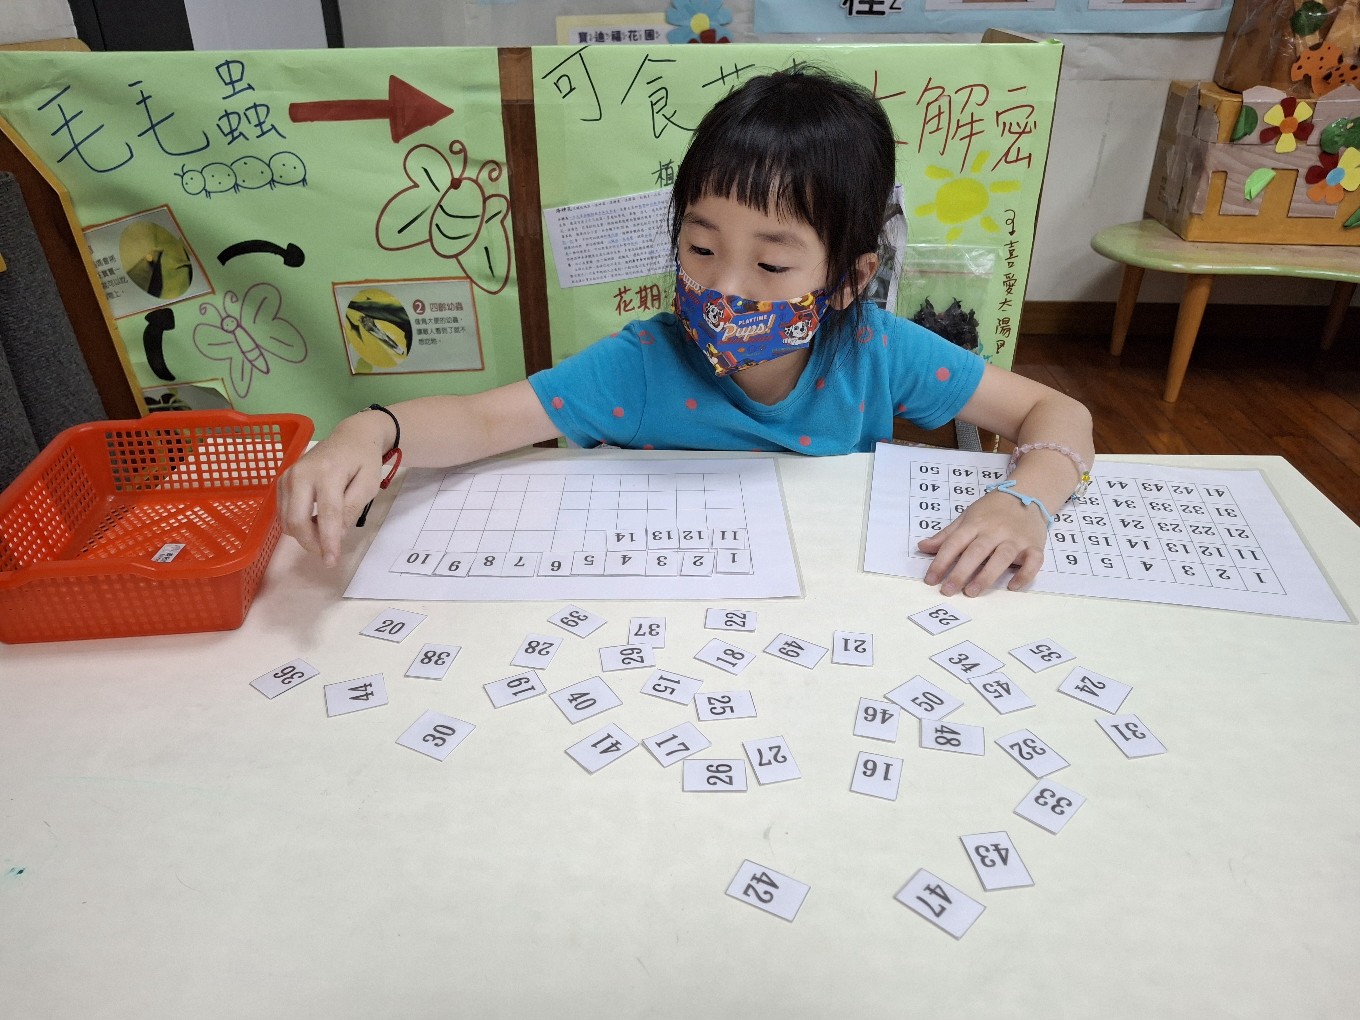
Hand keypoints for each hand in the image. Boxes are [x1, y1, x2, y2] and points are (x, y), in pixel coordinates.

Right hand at [279, 418, 387, 566]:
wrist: (350, 437)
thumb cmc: (363, 460)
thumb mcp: (368, 484)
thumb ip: (352, 508)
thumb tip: (335, 534)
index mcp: (328, 472)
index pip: (327, 515)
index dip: (328, 542)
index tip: (331, 562)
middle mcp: (301, 473)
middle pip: (297, 521)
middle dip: (311, 543)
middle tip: (328, 551)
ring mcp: (287, 476)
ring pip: (287, 521)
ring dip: (305, 535)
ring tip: (326, 530)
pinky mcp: (281, 481)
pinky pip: (283, 514)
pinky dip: (298, 524)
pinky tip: (315, 520)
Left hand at [917, 489, 1049, 595]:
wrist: (1028, 494)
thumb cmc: (992, 510)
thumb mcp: (967, 517)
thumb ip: (946, 535)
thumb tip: (922, 547)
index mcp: (975, 524)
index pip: (954, 543)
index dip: (940, 562)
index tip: (930, 580)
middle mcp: (995, 531)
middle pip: (976, 552)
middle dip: (960, 572)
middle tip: (947, 591)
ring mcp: (1016, 538)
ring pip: (1002, 558)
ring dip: (986, 576)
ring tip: (971, 592)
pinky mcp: (1035, 546)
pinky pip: (1033, 562)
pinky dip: (1024, 575)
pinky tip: (1012, 587)